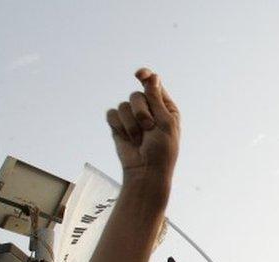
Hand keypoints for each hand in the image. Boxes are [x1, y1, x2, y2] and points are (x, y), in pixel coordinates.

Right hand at [106, 68, 179, 186]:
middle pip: (136, 94)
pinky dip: (119, 126)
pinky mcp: (119, 125)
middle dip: (141, 112)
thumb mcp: (164, 122)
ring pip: (123, 105)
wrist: (145, 170)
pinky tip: (127, 138)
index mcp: (165, 108)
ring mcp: (132, 117)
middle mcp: (149, 110)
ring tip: (139, 139)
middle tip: (149, 128)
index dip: (145, 76)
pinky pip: (112, 114)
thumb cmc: (162, 150)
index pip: (153, 84)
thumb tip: (153, 76)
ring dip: (131, 124)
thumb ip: (156, 98)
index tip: (139, 74)